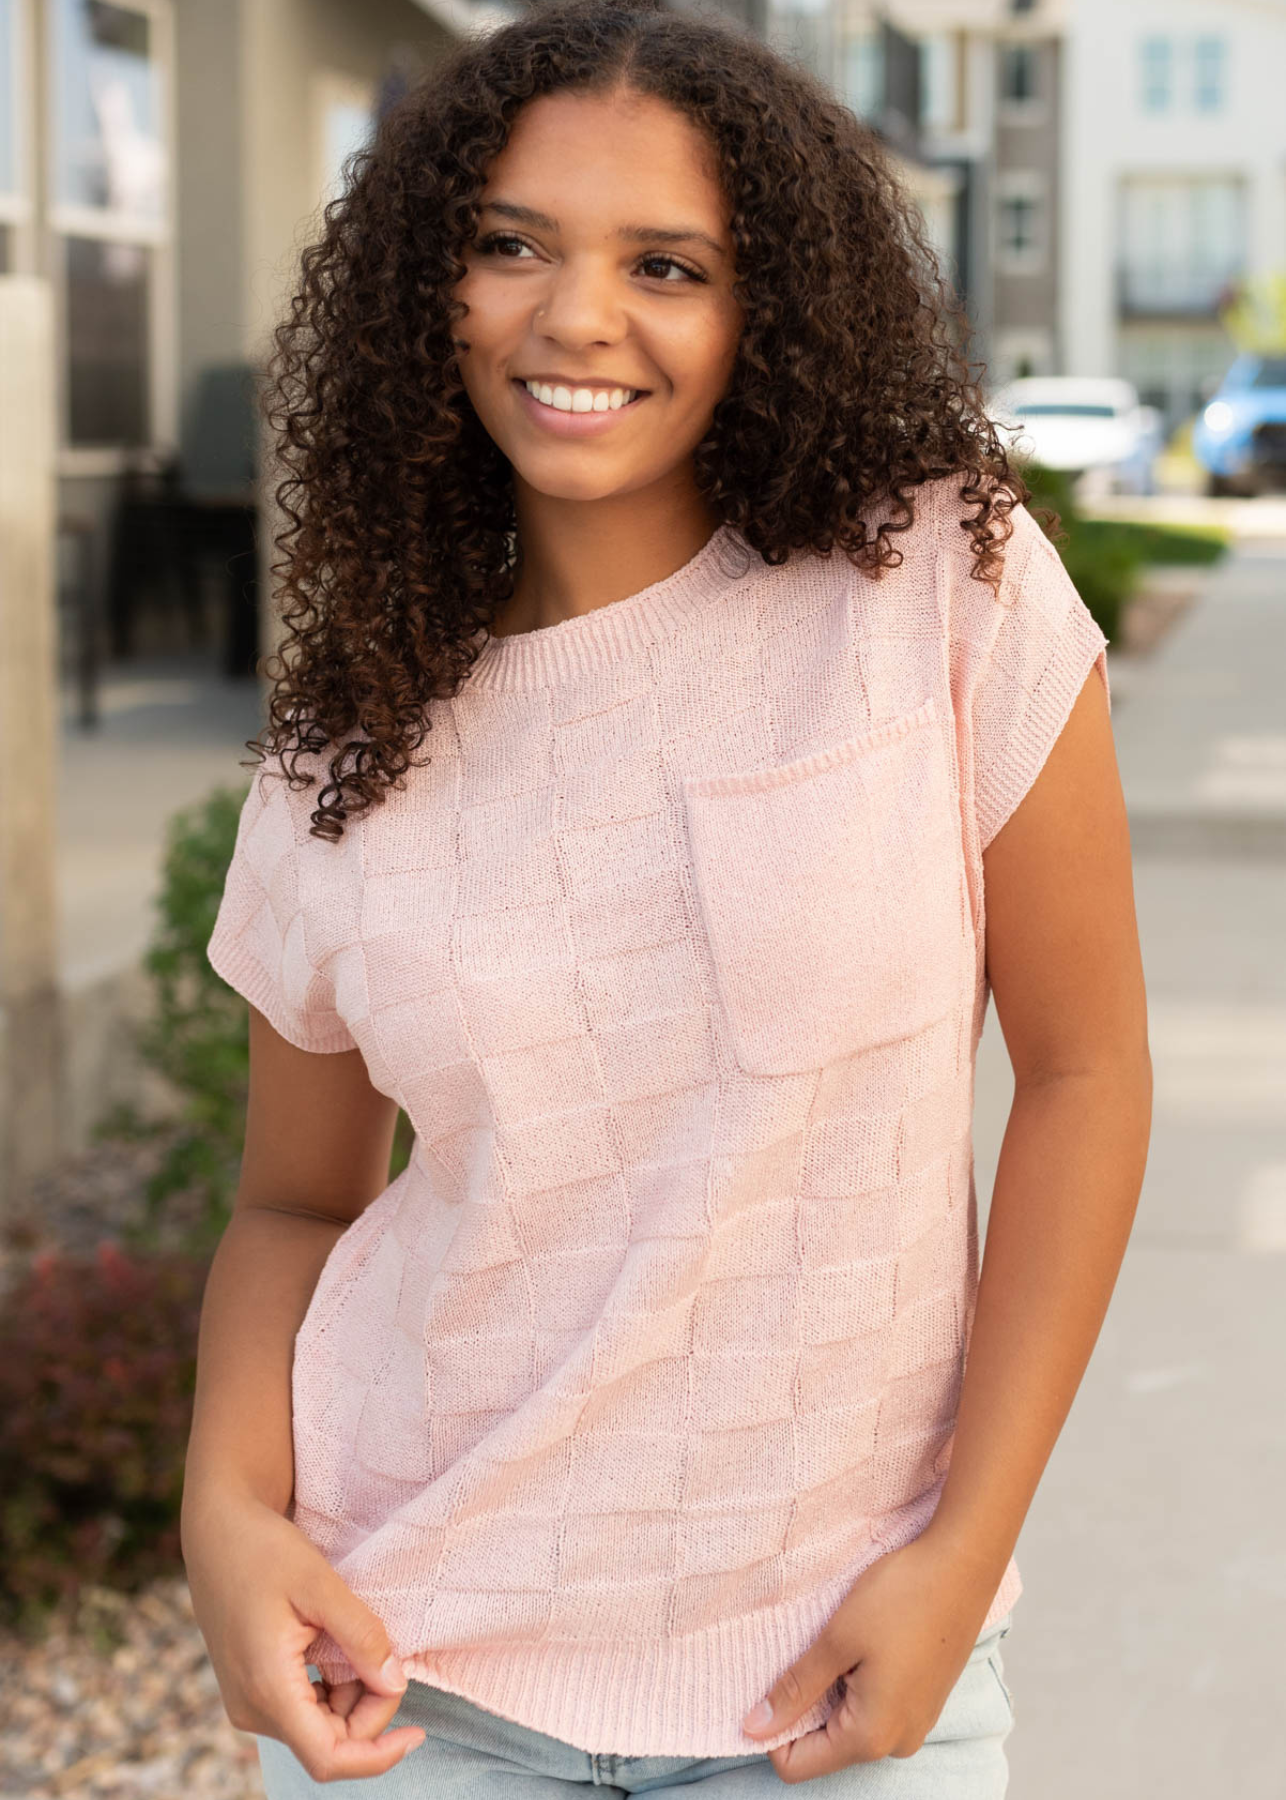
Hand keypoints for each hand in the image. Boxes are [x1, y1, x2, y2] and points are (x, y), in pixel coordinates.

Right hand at [182, 1488, 426, 1781]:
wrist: (217, 1532)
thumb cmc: (264, 1550)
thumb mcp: (321, 1585)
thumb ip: (361, 1637)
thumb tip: (396, 1683)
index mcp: (267, 1688)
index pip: (327, 1758)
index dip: (377, 1756)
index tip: (417, 1732)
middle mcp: (252, 1709)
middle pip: (329, 1743)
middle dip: (371, 1710)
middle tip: (391, 1656)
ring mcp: (248, 1703)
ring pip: (318, 1729)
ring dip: (354, 1699)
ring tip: (362, 1641)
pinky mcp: (252, 1691)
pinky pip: (303, 1711)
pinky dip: (334, 1691)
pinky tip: (342, 1650)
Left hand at [739, 1527, 1001, 1783]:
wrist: (963, 1567)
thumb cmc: (901, 1598)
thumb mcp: (836, 1640)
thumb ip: (796, 1689)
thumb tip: (754, 1727)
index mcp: (870, 1737)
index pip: (797, 1765)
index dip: (772, 1729)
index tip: (769, 1682)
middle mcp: (897, 1743)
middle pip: (825, 1746)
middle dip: (804, 1707)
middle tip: (807, 1653)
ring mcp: (916, 1724)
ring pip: (851, 1725)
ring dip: (832, 1692)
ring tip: (838, 1643)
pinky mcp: (925, 1701)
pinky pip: (876, 1710)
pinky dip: (857, 1684)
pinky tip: (863, 1643)